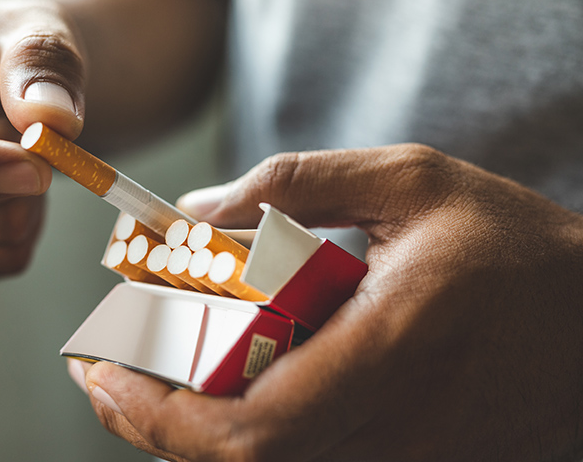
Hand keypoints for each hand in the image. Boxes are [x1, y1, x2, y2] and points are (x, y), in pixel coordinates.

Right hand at [0, 0, 84, 277]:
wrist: (0, 79)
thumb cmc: (1, 44)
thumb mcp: (30, 28)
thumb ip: (41, 63)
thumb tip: (51, 121)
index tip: (37, 170)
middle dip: (13, 166)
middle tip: (23, 118)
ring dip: (24, 193)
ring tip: (6, 142)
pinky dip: (27, 221)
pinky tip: (8, 179)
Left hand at [73, 145, 582, 460]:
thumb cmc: (512, 246)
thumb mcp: (412, 180)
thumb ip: (296, 186)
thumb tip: (196, 211)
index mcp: (393, 348)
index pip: (251, 429)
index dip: (161, 415)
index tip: (102, 371)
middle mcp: (396, 428)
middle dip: (152, 427)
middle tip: (102, 374)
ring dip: (188, 438)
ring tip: (141, 383)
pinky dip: (243, 444)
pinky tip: (216, 398)